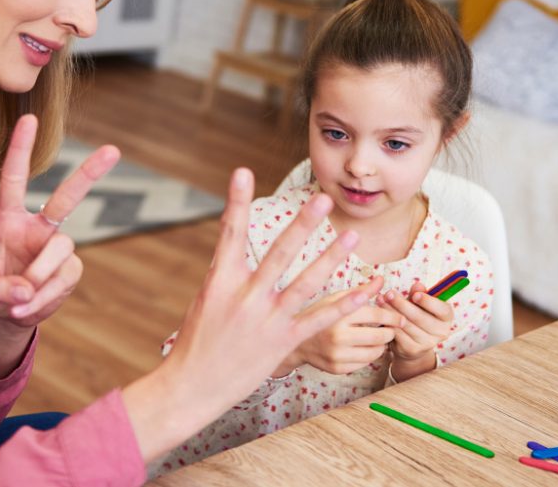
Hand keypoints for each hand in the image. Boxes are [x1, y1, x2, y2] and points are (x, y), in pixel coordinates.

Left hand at [0, 115, 119, 327]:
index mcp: (9, 220)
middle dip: (90, 173)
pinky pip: (64, 279)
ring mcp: (57, 249)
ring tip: (19, 301)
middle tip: (113, 150)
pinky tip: (27, 308)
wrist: (6, 316)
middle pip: (67, 197)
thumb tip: (25, 289)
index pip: (15, 179)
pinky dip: (46, 297)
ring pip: (61, 249)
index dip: (21, 149)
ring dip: (40, 274)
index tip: (29, 118)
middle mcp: (38, 228)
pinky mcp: (70, 271)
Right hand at [122, 168, 382, 461]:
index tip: (242, 172)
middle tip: (321, 199)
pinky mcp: (283, 341)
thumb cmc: (199, 340)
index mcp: (220, 281)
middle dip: (302, 225)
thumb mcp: (207, 299)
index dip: (236, 202)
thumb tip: (234, 246)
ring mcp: (267, 320)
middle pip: (278, 254)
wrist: (193, 386)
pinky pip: (320, 319)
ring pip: (306, 284)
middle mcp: (245, 297)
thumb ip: (227, 272)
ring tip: (351, 238)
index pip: (230, 233)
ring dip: (331, 260)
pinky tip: (365, 291)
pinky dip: (345, 304)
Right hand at [273, 290, 403, 375]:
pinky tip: (363, 347)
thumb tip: (382, 279)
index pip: (376, 315)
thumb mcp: (335, 298)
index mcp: (338, 314)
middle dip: (390, 332)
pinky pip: (364, 364)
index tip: (401, 317)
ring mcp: (337, 355)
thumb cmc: (317, 315)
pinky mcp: (337, 369)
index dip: (392, 316)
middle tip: (390, 329)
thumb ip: (360, 291)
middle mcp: (338, 336)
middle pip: (380, 336)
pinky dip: (368, 355)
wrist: (294, 342)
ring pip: (375, 353)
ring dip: (381, 345)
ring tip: (377, 338)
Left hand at [377, 281, 453, 378]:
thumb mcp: (420, 303)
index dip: (429, 302)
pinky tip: (381, 315)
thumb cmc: (418, 316)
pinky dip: (389, 324)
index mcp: (446, 317)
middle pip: (420, 317)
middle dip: (402, 304)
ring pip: (407, 325)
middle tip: (389, 293)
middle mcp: (441, 332)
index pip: (442, 309)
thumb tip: (418, 285)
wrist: (413, 343)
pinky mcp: (412, 350)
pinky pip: (398, 334)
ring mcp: (427, 343)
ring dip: (391, 311)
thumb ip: (419, 294)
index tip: (415, 295)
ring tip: (381, 300)